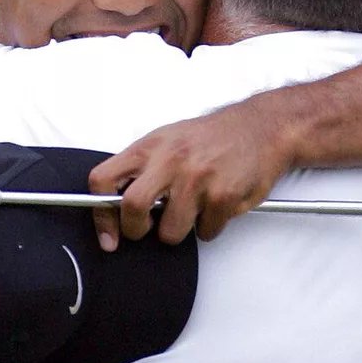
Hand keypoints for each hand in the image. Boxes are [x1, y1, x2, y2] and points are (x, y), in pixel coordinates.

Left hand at [89, 92, 290, 250]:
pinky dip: (210, 227)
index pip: (104, 179)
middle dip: (136, 230)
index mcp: (150, 147)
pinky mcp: (223, 196)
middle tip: (147, 229)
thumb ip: (141, 167)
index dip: (100, 215)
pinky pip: (206, 233)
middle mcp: (170, 160)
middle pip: (133, 208)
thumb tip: (115, 203)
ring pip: (171, 232)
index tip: (109, 234)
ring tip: (192, 210)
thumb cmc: (212, 137)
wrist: (261, 127)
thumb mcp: (167, 139)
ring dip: (180, 230)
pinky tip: (217, 205)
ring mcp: (197, 179)